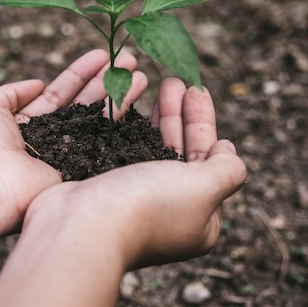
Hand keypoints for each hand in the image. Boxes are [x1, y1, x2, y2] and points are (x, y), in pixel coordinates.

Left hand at [0, 49, 146, 226]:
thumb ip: (10, 93)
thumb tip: (36, 84)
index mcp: (23, 127)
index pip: (57, 95)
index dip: (79, 74)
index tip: (101, 55)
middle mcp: (47, 143)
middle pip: (82, 106)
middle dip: (104, 81)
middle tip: (129, 59)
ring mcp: (64, 159)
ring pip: (96, 121)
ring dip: (117, 94)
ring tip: (139, 72)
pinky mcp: (77, 173)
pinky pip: (101, 143)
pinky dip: (117, 118)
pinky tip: (132, 95)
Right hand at [25, 78, 246, 269]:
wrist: (79, 226)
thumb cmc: (147, 207)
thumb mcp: (204, 187)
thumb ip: (228, 168)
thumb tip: (227, 149)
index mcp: (197, 219)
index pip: (209, 162)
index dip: (203, 124)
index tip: (197, 90)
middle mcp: (165, 211)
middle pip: (179, 152)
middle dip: (179, 113)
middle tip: (173, 80)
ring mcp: (131, 201)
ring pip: (149, 148)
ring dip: (155, 115)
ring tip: (152, 81)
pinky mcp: (102, 189)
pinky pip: (120, 149)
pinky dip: (126, 125)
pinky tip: (124, 104)